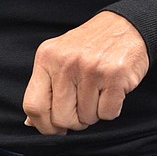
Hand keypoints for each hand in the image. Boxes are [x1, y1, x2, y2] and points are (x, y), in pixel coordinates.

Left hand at [22, 11, 148, 134]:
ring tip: (98, 92)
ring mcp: (91, 69)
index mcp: (46, 58)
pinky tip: (110, 91)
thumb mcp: (59, 58)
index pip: (33, 105)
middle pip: (61, 118)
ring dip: (94, 113)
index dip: (43, 126)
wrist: (124, 26)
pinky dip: (111, 110)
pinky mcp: (115, 76)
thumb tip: (31, 123)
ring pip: (86, 118)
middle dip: (74, 122)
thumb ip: (44, 88)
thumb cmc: (89, 47)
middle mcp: (66, 63)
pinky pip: (108, 114)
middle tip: (82, 108)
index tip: (54, 129)